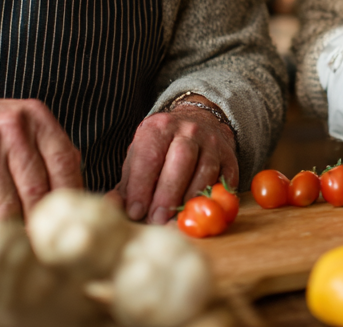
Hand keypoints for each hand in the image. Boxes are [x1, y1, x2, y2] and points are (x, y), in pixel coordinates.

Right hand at [0, 82, 82, 220]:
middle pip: (38, 187)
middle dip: (40, 216)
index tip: (69, 215)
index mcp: (37, 117)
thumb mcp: (27, 128)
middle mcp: (13, 127)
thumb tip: (80, 194)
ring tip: (16, 229)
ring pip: (10, 202)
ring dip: (14, 222)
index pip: (64, 161)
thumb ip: (53, 153)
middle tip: (42, 234)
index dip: (70, 193)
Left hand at [114, 97, 236, 223]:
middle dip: (167, 194)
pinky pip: (224, 179)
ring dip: (189, 199)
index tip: (135, 211)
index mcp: (159, 127)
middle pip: (180, 160)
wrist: (198, 122)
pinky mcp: (229, 156)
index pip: (149, 156)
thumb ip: (128, 182)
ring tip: (176, 219)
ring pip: (204, 171)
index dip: (141, 186)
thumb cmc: (162, 147)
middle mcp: (188, 130)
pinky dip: (213, 199)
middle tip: (157, 219)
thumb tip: (113, 205)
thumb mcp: (140, 154)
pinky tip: (200, 212)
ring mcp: (212, 142)